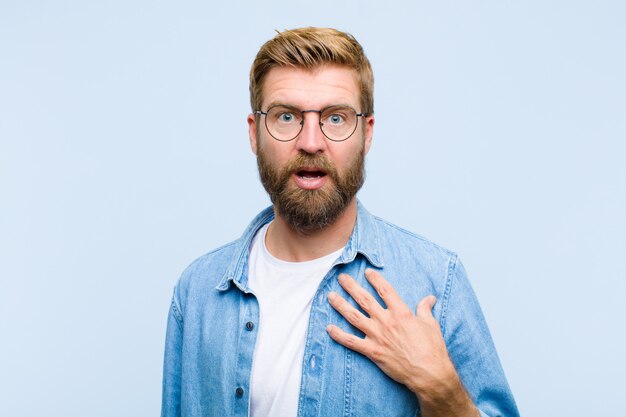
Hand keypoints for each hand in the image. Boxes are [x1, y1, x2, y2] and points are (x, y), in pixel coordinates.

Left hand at [326, 269, 477, 415]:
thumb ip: (425, 309)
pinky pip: (351, 341)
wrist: (428, 373)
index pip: (385, 290)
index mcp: (401, 313)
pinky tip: (329, 328)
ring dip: (340, 305)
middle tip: (341, 278)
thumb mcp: (431, 324)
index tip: (367, 272)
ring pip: (354, 316)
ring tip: (330, 296)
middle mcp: (386, 321)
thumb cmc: (432, 349)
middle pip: (364, 299)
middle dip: (351, 287)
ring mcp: (377, 336)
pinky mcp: (372, 351)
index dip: (375, 279)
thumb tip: (429, 298)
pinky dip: (339, 335)